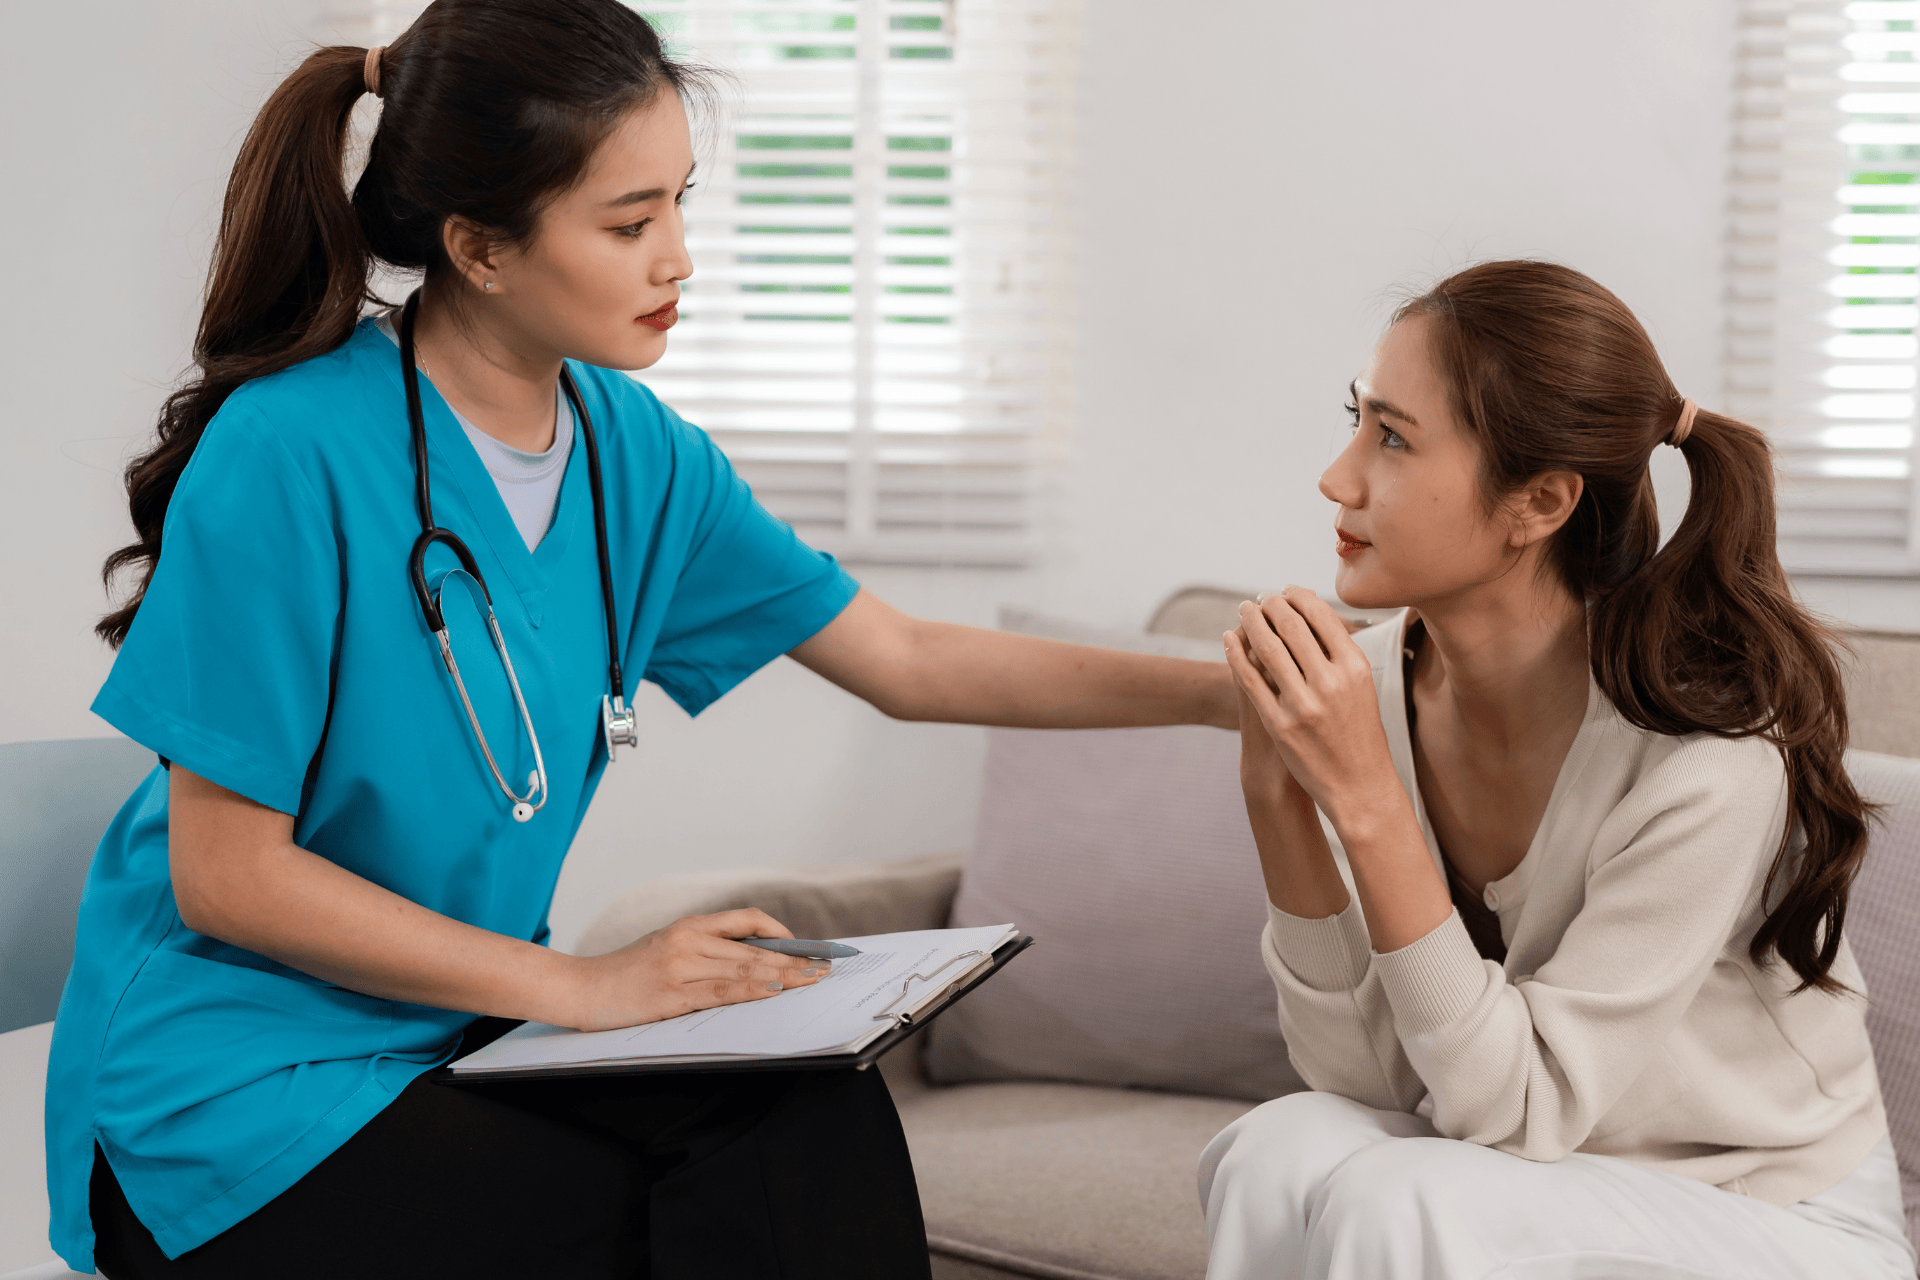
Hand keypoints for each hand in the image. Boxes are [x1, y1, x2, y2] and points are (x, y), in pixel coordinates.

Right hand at [564, 908, 831, 1031]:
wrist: (581, 988)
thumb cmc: (626, 973)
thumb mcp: (665, 947)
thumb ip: (704, 950)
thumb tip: (755, 962)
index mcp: (688, 925)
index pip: (746, 919)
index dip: (779, 931)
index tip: (802, 946)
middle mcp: (688, 940)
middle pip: (754, 948)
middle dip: (794, 959)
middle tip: (824, 967)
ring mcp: (681, 967)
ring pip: (745, 970)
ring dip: (784, 977)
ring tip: (811, 982)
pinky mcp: (672, 995)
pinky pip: (723, 992)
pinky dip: (753, 992)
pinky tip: (774, 993)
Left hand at [1224, 588, 1400, 834]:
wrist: (1359, 785)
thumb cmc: (1360, 732)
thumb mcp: (1361, 686)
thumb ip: (1339, 651)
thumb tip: (1312, 611)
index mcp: (1355, 667)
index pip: (1321, 615)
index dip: (1298, 596)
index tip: (1286, 590)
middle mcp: (1330, 682)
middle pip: (1290, 625)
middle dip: (1270, 604)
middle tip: (1260, 597)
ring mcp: (1302, 704)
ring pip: (1267, 647)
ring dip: (1250, 621)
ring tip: (1244, 609)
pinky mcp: (1279, 724)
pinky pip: (1249, 679)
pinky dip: (1235, 654)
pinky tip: (1229, 639)